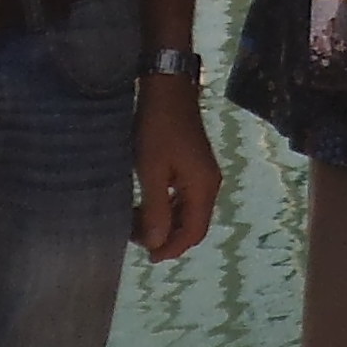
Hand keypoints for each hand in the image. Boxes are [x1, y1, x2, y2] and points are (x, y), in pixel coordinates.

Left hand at [133, 80, 221, 257]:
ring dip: (165, 222)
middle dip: (168, 237)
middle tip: (139, 242)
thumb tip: (157, 243)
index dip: (173, 248)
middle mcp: (209, 184)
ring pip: (188, 211)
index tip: (149, 257)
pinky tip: (146, 204)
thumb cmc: (157, 129)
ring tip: (137, 223)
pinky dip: (167, 207)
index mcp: (203, 187)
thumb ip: (155, 209)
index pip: (194, 231)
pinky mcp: (194, 165)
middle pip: (194, 223)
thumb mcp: (151, 170)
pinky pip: (184, 197)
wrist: (168, 89)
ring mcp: (203, 174)